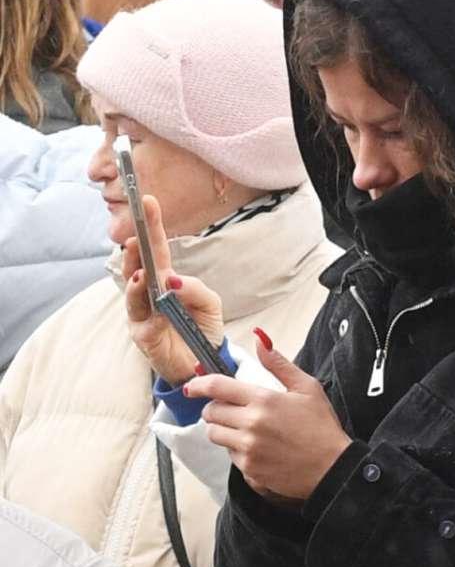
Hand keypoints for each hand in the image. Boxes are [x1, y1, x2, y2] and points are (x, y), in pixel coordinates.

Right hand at [124, 195, 225, 386]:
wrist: (204, 364)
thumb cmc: (202, 329)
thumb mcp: (210, 304)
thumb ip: (195, 289)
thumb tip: (172, 280)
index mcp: (166, 281)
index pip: (156, 250)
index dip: (152, 227)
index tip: (147, 201)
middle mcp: (148, 294)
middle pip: (137, 266)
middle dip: (134, 248)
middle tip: (135, 231)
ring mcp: (143, 314)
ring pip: (133, 291)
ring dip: (134, 274)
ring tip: (137, 259)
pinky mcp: (144, 335)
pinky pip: (140, 318)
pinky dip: (141, 303)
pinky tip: (144, 292)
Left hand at [185, 328, 351, 507]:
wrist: (333, 468)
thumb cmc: (322, 427)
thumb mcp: (307, 388)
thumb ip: (279, 364)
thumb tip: (260, 339)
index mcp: (264, 400)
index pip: (217, 387)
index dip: (199, 384)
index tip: (193, 386)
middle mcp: (251, 424)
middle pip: (211, 412)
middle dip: (217, 408)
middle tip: (234, 409)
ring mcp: (247, 448)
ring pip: (214, 434)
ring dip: (223, 429)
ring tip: (246, 429)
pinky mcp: (248, 468)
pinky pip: (229, 455)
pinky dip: (238, 450)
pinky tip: (259, 448)